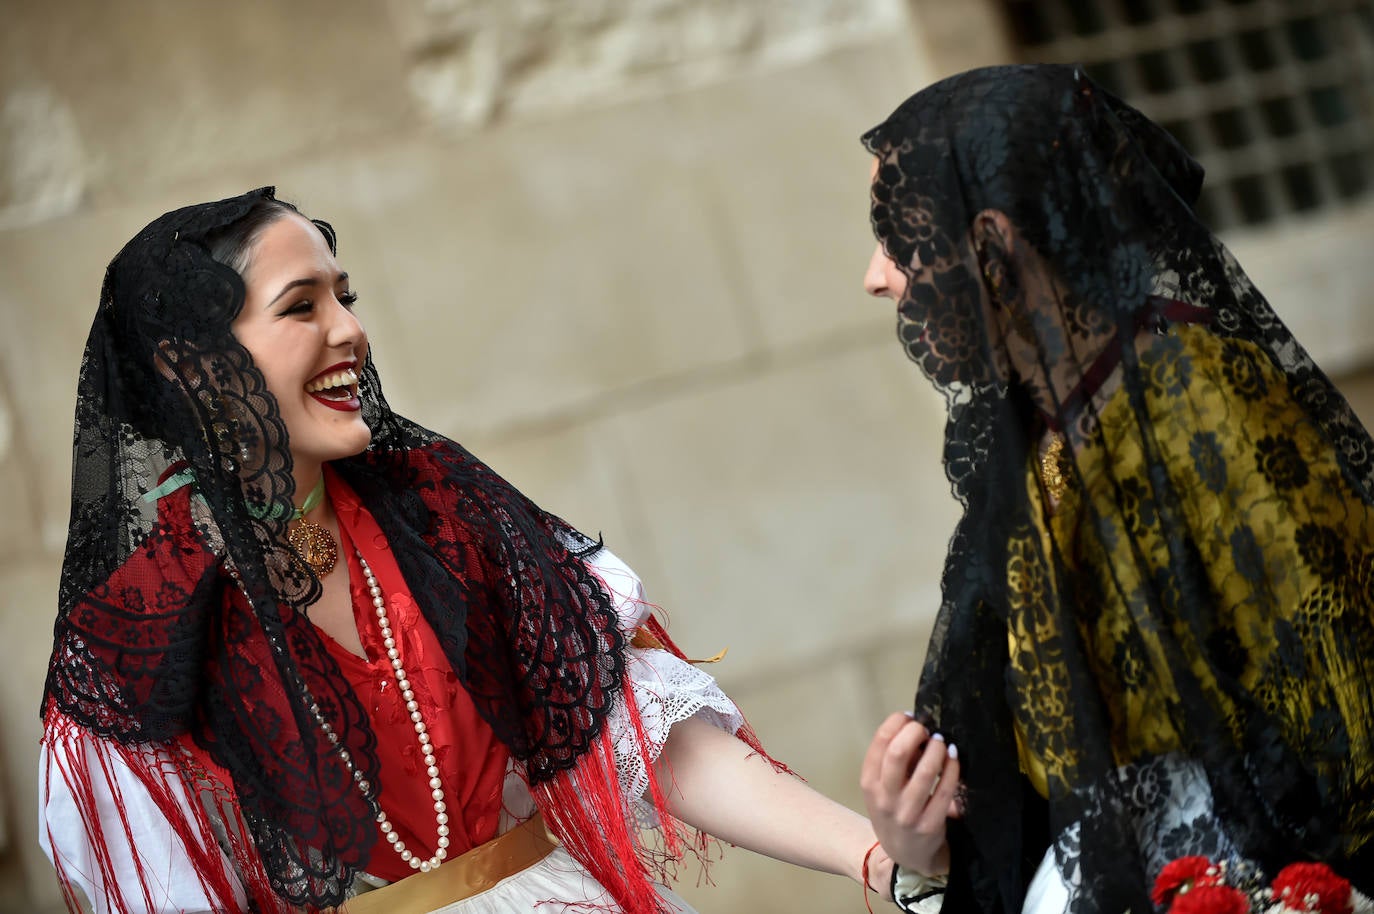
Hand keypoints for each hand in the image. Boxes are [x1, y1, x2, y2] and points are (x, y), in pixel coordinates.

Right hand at [860, 712, 961, 875]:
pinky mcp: (930, 825)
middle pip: (897, 753)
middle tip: (926, 729)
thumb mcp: (882, 788)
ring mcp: (907, 813)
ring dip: (937, 748)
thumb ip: (893, 761)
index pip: (880, 743)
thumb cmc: (894, 810)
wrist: (905, 855)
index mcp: (869, 783)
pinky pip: (945, 790)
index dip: (897, 723)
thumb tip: (915, 726)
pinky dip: (952, 768)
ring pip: (925, 771)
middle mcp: (884, 798)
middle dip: (915, 732)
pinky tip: (953, 757)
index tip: (910, 717)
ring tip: (941, 742)